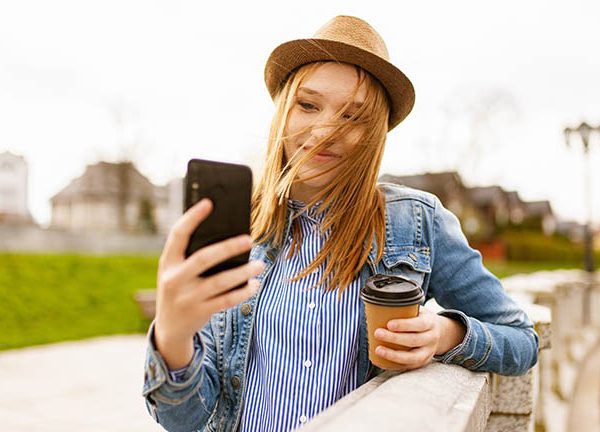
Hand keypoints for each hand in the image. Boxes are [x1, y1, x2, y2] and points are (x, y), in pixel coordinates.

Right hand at [154, 198, 264, 368]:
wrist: (169, 328)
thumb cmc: (180, 288)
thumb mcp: (176, 271)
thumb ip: (192, 254)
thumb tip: (227, 233)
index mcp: (168, 262)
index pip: (178, 234)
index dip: (192, 217)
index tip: (209, 202)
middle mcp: (174, 279)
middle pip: (204, 258)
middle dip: (228, 247)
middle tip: (249, 239)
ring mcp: (187, 298)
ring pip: (220, 282)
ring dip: (243, 272)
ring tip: (260, 264)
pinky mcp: (200, 313)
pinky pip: (226, 301)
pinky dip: (243, 292)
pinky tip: (254, 284)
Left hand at [373, 308, 465, 370]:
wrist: (442, 333)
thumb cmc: (422, 320)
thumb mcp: (419, 311)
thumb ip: (405, 309)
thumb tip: (379, 304)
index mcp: (430, 323)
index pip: (419, 324)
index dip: (404, 325)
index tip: (389, 324)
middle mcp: (431, 339)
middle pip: (413, 340)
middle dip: (394, 338)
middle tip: (377, 333)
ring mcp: (429, 352)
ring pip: (413, 357)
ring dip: (394, 355)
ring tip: (378, 350)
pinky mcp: (423, 362)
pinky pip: (409, 366)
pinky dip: (395, 365)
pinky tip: (382, 361)